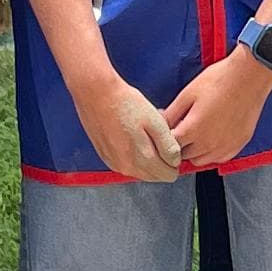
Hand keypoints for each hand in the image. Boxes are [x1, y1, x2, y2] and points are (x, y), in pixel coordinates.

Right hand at [65, 61, 184, 183]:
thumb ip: (168, 146)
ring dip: (147, 159)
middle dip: (161, 162)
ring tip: (145, 135)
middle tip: (158, 138)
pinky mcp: (105, 157)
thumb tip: (175, 162)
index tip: (171, 146)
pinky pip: (126, 165)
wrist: (96, 94)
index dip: (174, 162)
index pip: (167, 175)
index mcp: (141, 159)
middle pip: (154, 176)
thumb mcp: (156, 122)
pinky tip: (132, 137)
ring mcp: (113, 163)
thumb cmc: (126, 104)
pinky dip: (133, 156)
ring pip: (140, 172)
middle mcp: (126, 167)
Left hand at [162, 48, 271, 172]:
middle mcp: (209, 144)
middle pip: (184, 156)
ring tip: (196, 134)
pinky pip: (219, 158)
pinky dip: (212, 153)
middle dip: (179, 146)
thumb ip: (171, 113)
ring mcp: (225, 146)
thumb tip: (160, 124)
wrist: (250, 75)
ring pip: (201, 161)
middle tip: (181, 130)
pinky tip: (212, 137)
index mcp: (192, 130)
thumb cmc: (219, 80)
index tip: (166, 131)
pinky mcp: (239, 144)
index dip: (165, 139)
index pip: (169, 147)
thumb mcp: (188, 93)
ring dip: (194, 152)